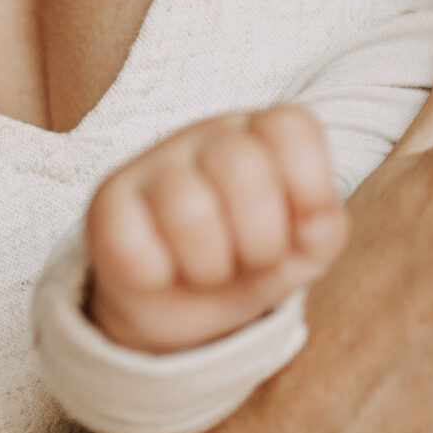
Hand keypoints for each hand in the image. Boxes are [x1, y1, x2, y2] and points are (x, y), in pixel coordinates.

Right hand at [86, 105, 345, 353]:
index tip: (304, 225)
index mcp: (262, 133)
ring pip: (189, 208)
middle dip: (262, 240)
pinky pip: (134, 245)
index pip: (293, 127)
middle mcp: (209, 135)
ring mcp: (153, 163)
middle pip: (245, 169)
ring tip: (208, 268)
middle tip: (251, 259)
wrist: (181, 305)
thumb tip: (315, 222)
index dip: (310, 185)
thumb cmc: (251, 260)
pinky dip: (158, 276)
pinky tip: (162, 270)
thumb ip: (325, 231)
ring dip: (210, 265)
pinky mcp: (108, 204)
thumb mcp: (304, 250)